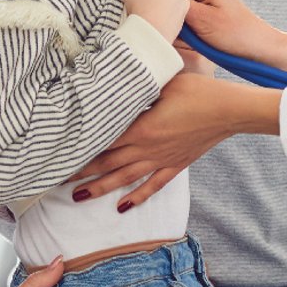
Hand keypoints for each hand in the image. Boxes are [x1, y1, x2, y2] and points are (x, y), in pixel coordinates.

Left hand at [79, 74, 281, 206]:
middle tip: (57, 181)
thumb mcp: (164, 81)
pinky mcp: (175, 165)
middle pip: (107, 163)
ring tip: (79, 197)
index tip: (60, 155)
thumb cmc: (197, 91)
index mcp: (140, 127)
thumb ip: (139, 84)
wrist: (228, 111)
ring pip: (124, 178)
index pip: (103, 141)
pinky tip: (122, 207)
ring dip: (100, 189)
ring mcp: (161, 159)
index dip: (80, 150)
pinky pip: (152, 185)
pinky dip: (137, 197)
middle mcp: (146, 148)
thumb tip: (117, 79)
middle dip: (81, 173)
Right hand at [164, 0, 286, 77]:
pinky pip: (185, 9)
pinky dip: (177, 16)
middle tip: (142, 5)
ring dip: (168, 7)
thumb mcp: (202, 21)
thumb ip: (179, 7)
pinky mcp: (206, 12)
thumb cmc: (236, 34)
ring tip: (156, 18)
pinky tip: (171, 28)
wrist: (259, 48)